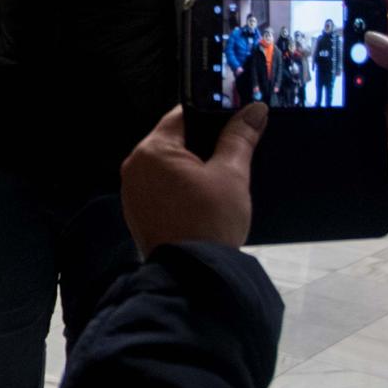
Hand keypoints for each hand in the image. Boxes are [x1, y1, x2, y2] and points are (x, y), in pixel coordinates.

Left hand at [120, 104, 266, 257]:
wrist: (194, 276)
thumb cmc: (210, 224)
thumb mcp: (232, 174)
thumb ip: (240, 137)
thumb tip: (254, 110)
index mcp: (152, 151)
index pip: (181, 116)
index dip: (210, 115)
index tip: (232, 119)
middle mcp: (134, 168)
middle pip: (173, 142)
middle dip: (202, 145)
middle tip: (231, 152)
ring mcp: (133, 193)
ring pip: (167, 167)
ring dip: (191, 170)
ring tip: (219, 179)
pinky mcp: (138, 214)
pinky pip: (160, 190)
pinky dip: (180, 190)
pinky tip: (202, 201)